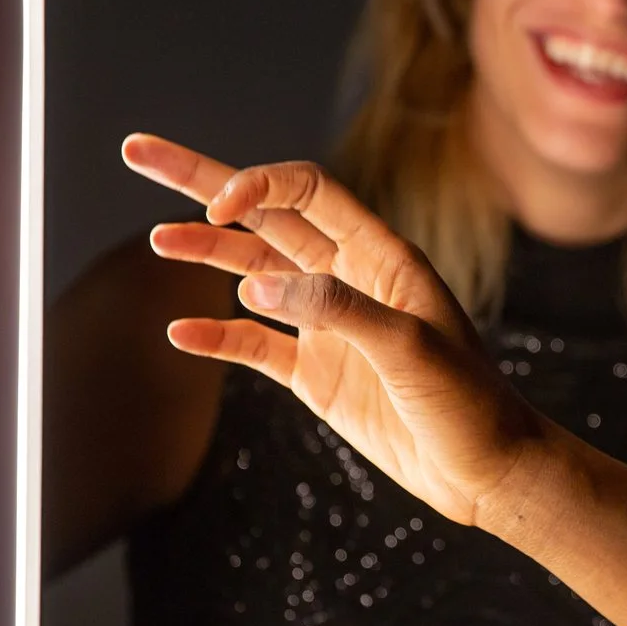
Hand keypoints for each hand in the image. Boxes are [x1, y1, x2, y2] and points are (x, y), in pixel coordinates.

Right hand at [122, 133, 548, 527]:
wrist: (487, 472)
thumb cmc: (469, 403)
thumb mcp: (410, 348)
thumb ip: (335, 311)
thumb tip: (255, 284)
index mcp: (381, 257)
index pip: (309, 192)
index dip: (258, 184)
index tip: (218, 207)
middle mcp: (349, 280)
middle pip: (266, 217)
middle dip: (204, 185)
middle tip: (139, 153)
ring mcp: (328, 326)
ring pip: (252, 273)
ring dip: (206, 254)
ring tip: (157, 239)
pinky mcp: (317, 374)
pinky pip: (255, 344)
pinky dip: (217, 334)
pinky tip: (180, 331)